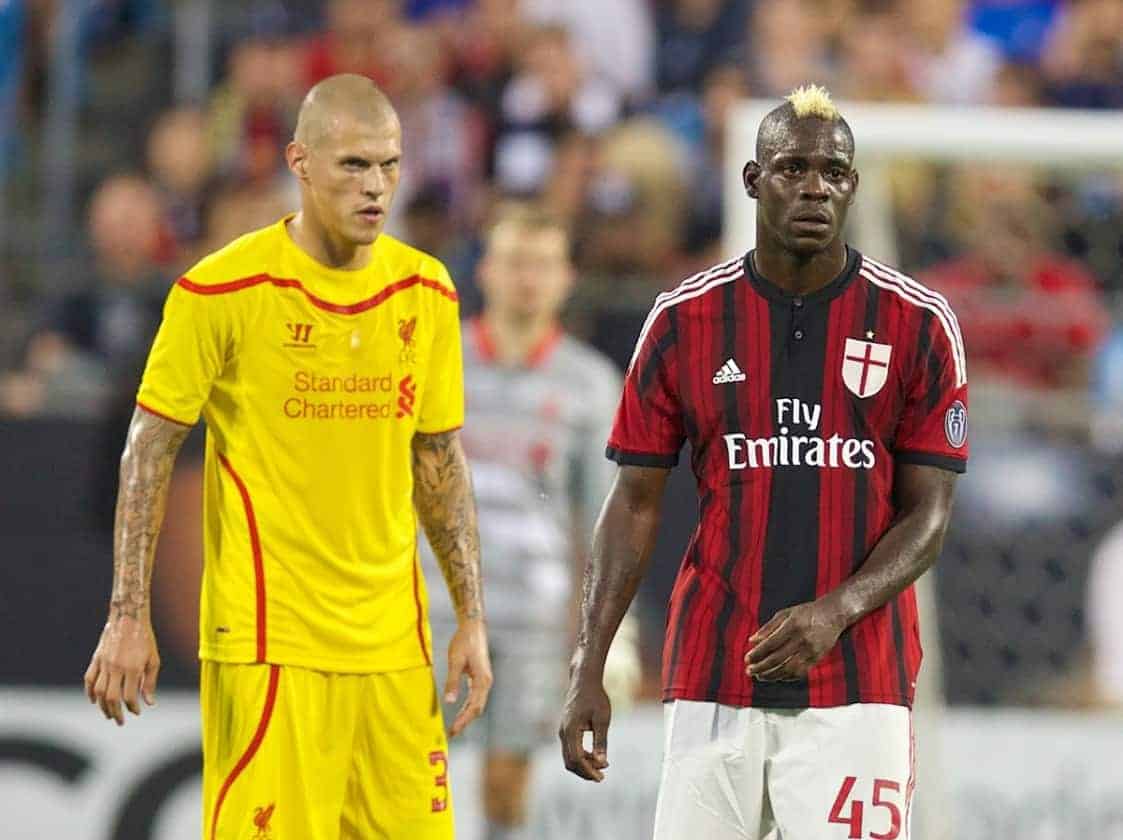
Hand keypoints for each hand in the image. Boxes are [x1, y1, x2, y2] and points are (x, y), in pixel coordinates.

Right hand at [84, 614, 159, 725]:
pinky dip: (89, 692)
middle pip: (112, 698)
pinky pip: (89, 679)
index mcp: (133, 668)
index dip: (132, 708)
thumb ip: (150, 682)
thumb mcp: (153, 659)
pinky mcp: (96, 659)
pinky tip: (94, 701)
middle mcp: (116, 667)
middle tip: (120, 721)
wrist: (128, 617)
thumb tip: (150, 703)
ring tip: (109, 714)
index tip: (137, 712)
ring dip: (103, 706)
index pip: (129, 696)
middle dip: (116, 713)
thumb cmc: (145, 639)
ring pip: (99, 692)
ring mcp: (104, 663)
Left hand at [443, 618, 492, 736]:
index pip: (473, 707)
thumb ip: (452, 682)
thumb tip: (450, 702)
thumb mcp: (455, 661)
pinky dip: (468, 706)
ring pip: (477, 704)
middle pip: (477, 708)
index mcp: (482, 680)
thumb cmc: (464, 641)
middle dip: (465, 722)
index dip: (463, 721)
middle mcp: (486, 682)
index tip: (453, 731)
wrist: (473, 626)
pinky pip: (476, 696)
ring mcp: (485, 680)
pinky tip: (460, 710)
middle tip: (452, 734)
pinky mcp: (480, 677)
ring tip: (455, 726)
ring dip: (467, 715)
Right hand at [558, 671, 610, 781]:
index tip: (601, 778)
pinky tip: (594, 756)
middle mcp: (563, 732)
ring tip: (601, 766)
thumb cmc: (595, 697)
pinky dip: (581, 757)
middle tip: (602, 775)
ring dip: (583, 765)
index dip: (588, 771)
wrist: (584, 680)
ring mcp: (563, 731)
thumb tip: (601, 762)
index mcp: (571, 730)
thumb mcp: (602, 719)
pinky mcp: (566, 729)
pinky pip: (570, 749)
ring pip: (569, 757)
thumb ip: (601, 741)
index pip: (577, 759)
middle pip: (570, 762)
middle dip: (585, 771)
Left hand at [745, 599, 845, 681]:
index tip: (747, 659)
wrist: (833, 615)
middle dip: (761, 667)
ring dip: (772, 675)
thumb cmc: (806, 612)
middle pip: (778, 658)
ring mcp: (811, 650)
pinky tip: (776, 677)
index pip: (771, 643)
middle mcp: (802, 639)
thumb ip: (768, 627)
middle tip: (749, 671)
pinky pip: (800, 672)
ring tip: (760, 676)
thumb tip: (752, 640)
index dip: (758, 653)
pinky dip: (786, 677)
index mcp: (792, 626)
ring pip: (788, 669)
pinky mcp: (818, 658)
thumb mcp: (785, 613)